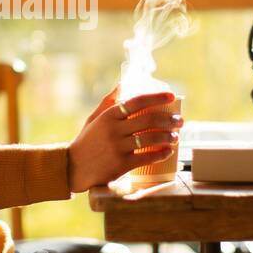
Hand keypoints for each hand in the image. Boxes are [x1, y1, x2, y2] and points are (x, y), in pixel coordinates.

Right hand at [66, 91, 181, 192]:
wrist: (73, 168)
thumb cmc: (85, 142)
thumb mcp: (93, 119)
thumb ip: (108, 103)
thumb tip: (122, 85)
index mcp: (108, 116)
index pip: (137, 101)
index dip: (156, 97)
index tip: (171, 96)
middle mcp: (113, 130)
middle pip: (148, 120)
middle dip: (168, 120)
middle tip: (179, 121)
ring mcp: (117, 148)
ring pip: (150, 139)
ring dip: (168, 137)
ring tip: (175, 136)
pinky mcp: (121, 165)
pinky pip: (147, 158)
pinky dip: (160, 154)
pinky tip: (167, 151)